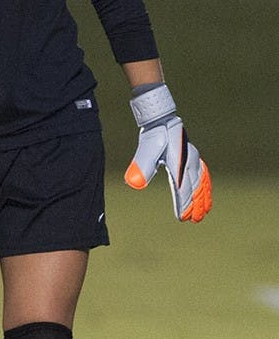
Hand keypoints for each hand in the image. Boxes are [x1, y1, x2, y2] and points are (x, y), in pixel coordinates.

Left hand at [124, 84, 211, 222]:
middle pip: (195, 189)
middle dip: (195, 205)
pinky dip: (206, 186)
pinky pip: (203, 174)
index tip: (182, 218)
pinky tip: (206, 193)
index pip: (182, 189)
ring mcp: (193, 159)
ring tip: (203, 212)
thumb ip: (141, 166)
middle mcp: (189, 162)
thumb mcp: (146, 149)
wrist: (162, 118)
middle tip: (194, 220)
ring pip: (201, 183)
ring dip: (203, 198)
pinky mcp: (193, 156)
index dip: (183, 204)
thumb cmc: (154, 134)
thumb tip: (133, 183)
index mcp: (179, 163)